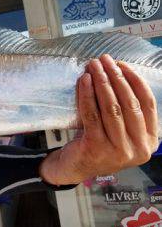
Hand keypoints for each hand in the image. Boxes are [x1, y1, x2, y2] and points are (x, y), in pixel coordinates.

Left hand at [40, 54, 158, 184]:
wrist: (75, 166)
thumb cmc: (97, 142)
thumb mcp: (119, 128)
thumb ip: (124, 107)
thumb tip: (113, 70)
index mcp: (150, 140)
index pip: (148, 103)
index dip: (135, 80)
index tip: (121, 64)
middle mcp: (139, 148)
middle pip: (129, 103)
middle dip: (116, 77)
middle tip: (104, 60)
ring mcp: (118, 150)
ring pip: (111, 108)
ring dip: (101, 82)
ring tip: (93, 66)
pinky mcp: (96, 148)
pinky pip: (92, 115)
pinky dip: (87, 94)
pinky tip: (83, 80)